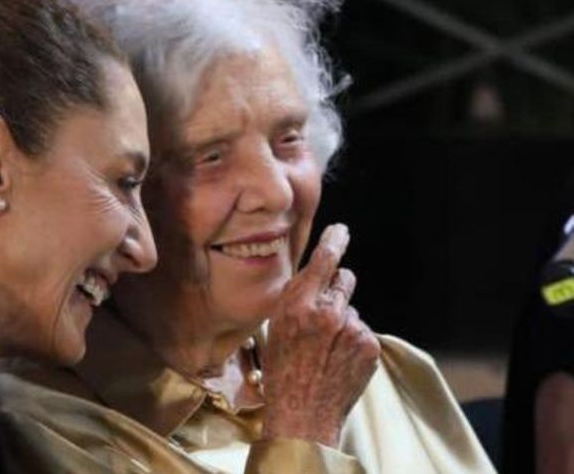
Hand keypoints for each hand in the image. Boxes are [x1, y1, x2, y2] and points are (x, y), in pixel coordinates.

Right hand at [260, 224, 379, 446]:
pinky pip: (363, 331)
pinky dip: (353, 342)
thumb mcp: (276, 328)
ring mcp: (352, 330)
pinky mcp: (369, 346)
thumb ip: (296, 299)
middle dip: (337, 289)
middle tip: (325, 313)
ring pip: (352, 309)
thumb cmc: (282, 372)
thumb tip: (313, 277)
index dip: (334, 242)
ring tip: (327, 350)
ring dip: (343, 322)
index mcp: (299, 306)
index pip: (322, 261)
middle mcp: (328, 313)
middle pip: (344, 280)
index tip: (341, 231)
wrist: (304, 413)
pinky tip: (338, 360)